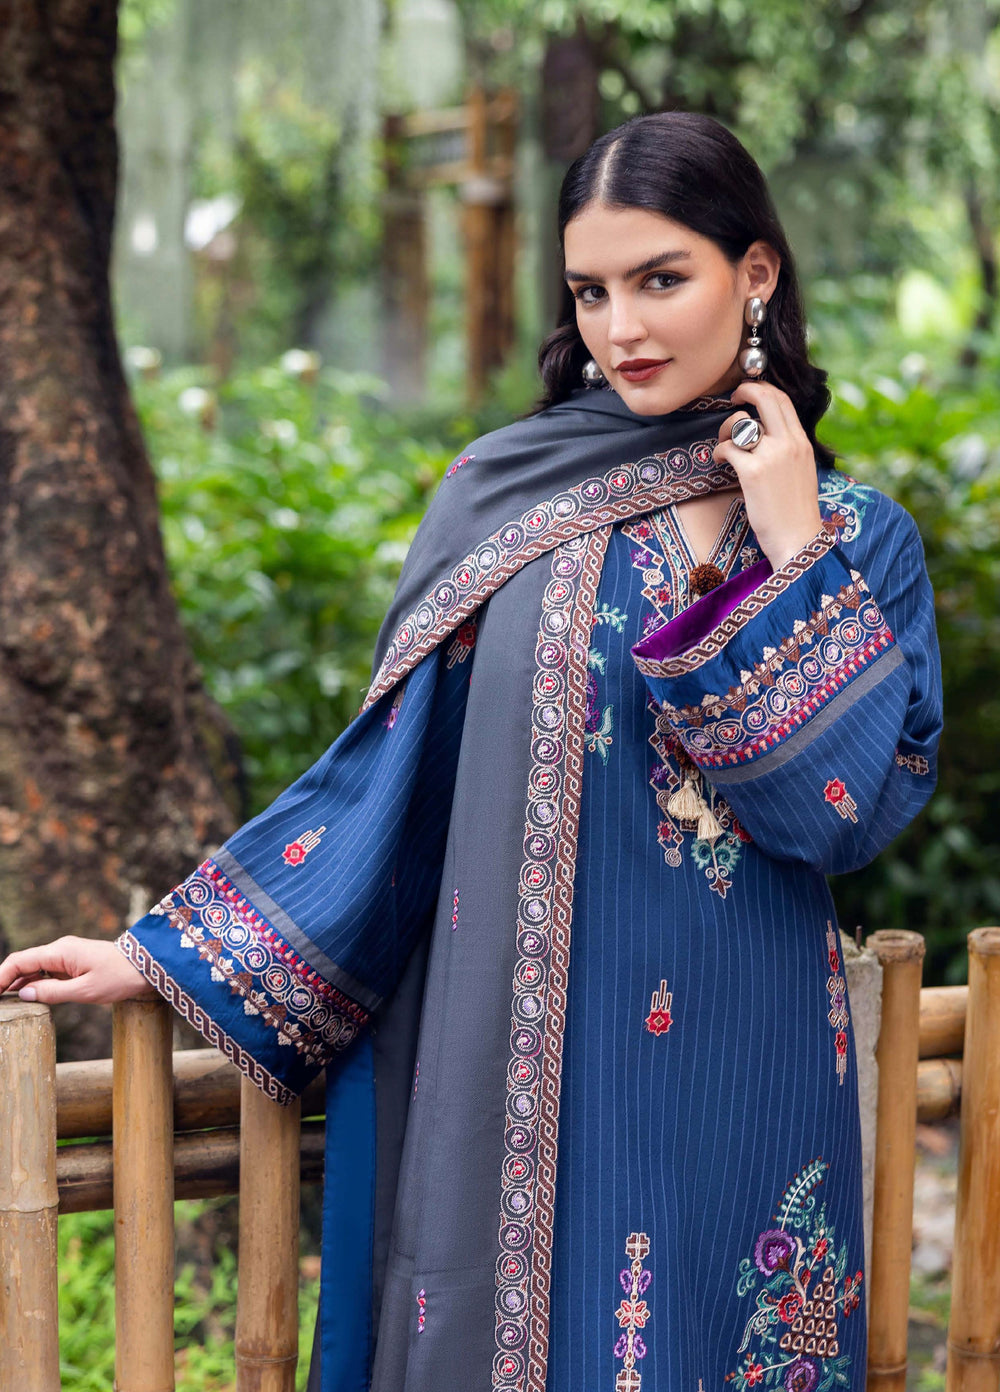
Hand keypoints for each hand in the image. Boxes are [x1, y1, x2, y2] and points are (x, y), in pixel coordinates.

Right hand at [0, 936, 155, 1004]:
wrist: (147, 967)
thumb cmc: (120, 977)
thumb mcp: (86, 991)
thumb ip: (53, 992)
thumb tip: (24, 994)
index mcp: (60, 952)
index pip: (20, 961)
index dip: (1, 976)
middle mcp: (60, 950)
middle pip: (23, 962)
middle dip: (4, 979)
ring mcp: (67, 956)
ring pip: (34, 967)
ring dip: (17, 982)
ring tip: (4, 1002)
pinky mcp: (74, 964)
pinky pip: (47, 971)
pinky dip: (33, 983)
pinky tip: (25, 997)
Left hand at [713, 381, 822, 569]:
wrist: (798, 538)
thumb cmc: (796, 510)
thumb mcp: (802, 470)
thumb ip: (789, 449)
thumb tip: (769, 434)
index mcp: (802, 442)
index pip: (783, 400)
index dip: (763, 389)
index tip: (749, 392)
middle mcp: (789, 443)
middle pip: (765, 398)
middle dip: (745, 390)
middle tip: (732, 398)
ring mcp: (771, 456)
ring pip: (741, 422)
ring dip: (726, 430)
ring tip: (725, 447)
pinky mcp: (752, 472)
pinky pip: (727, 447)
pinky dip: (718, 452)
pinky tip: (719, 462)